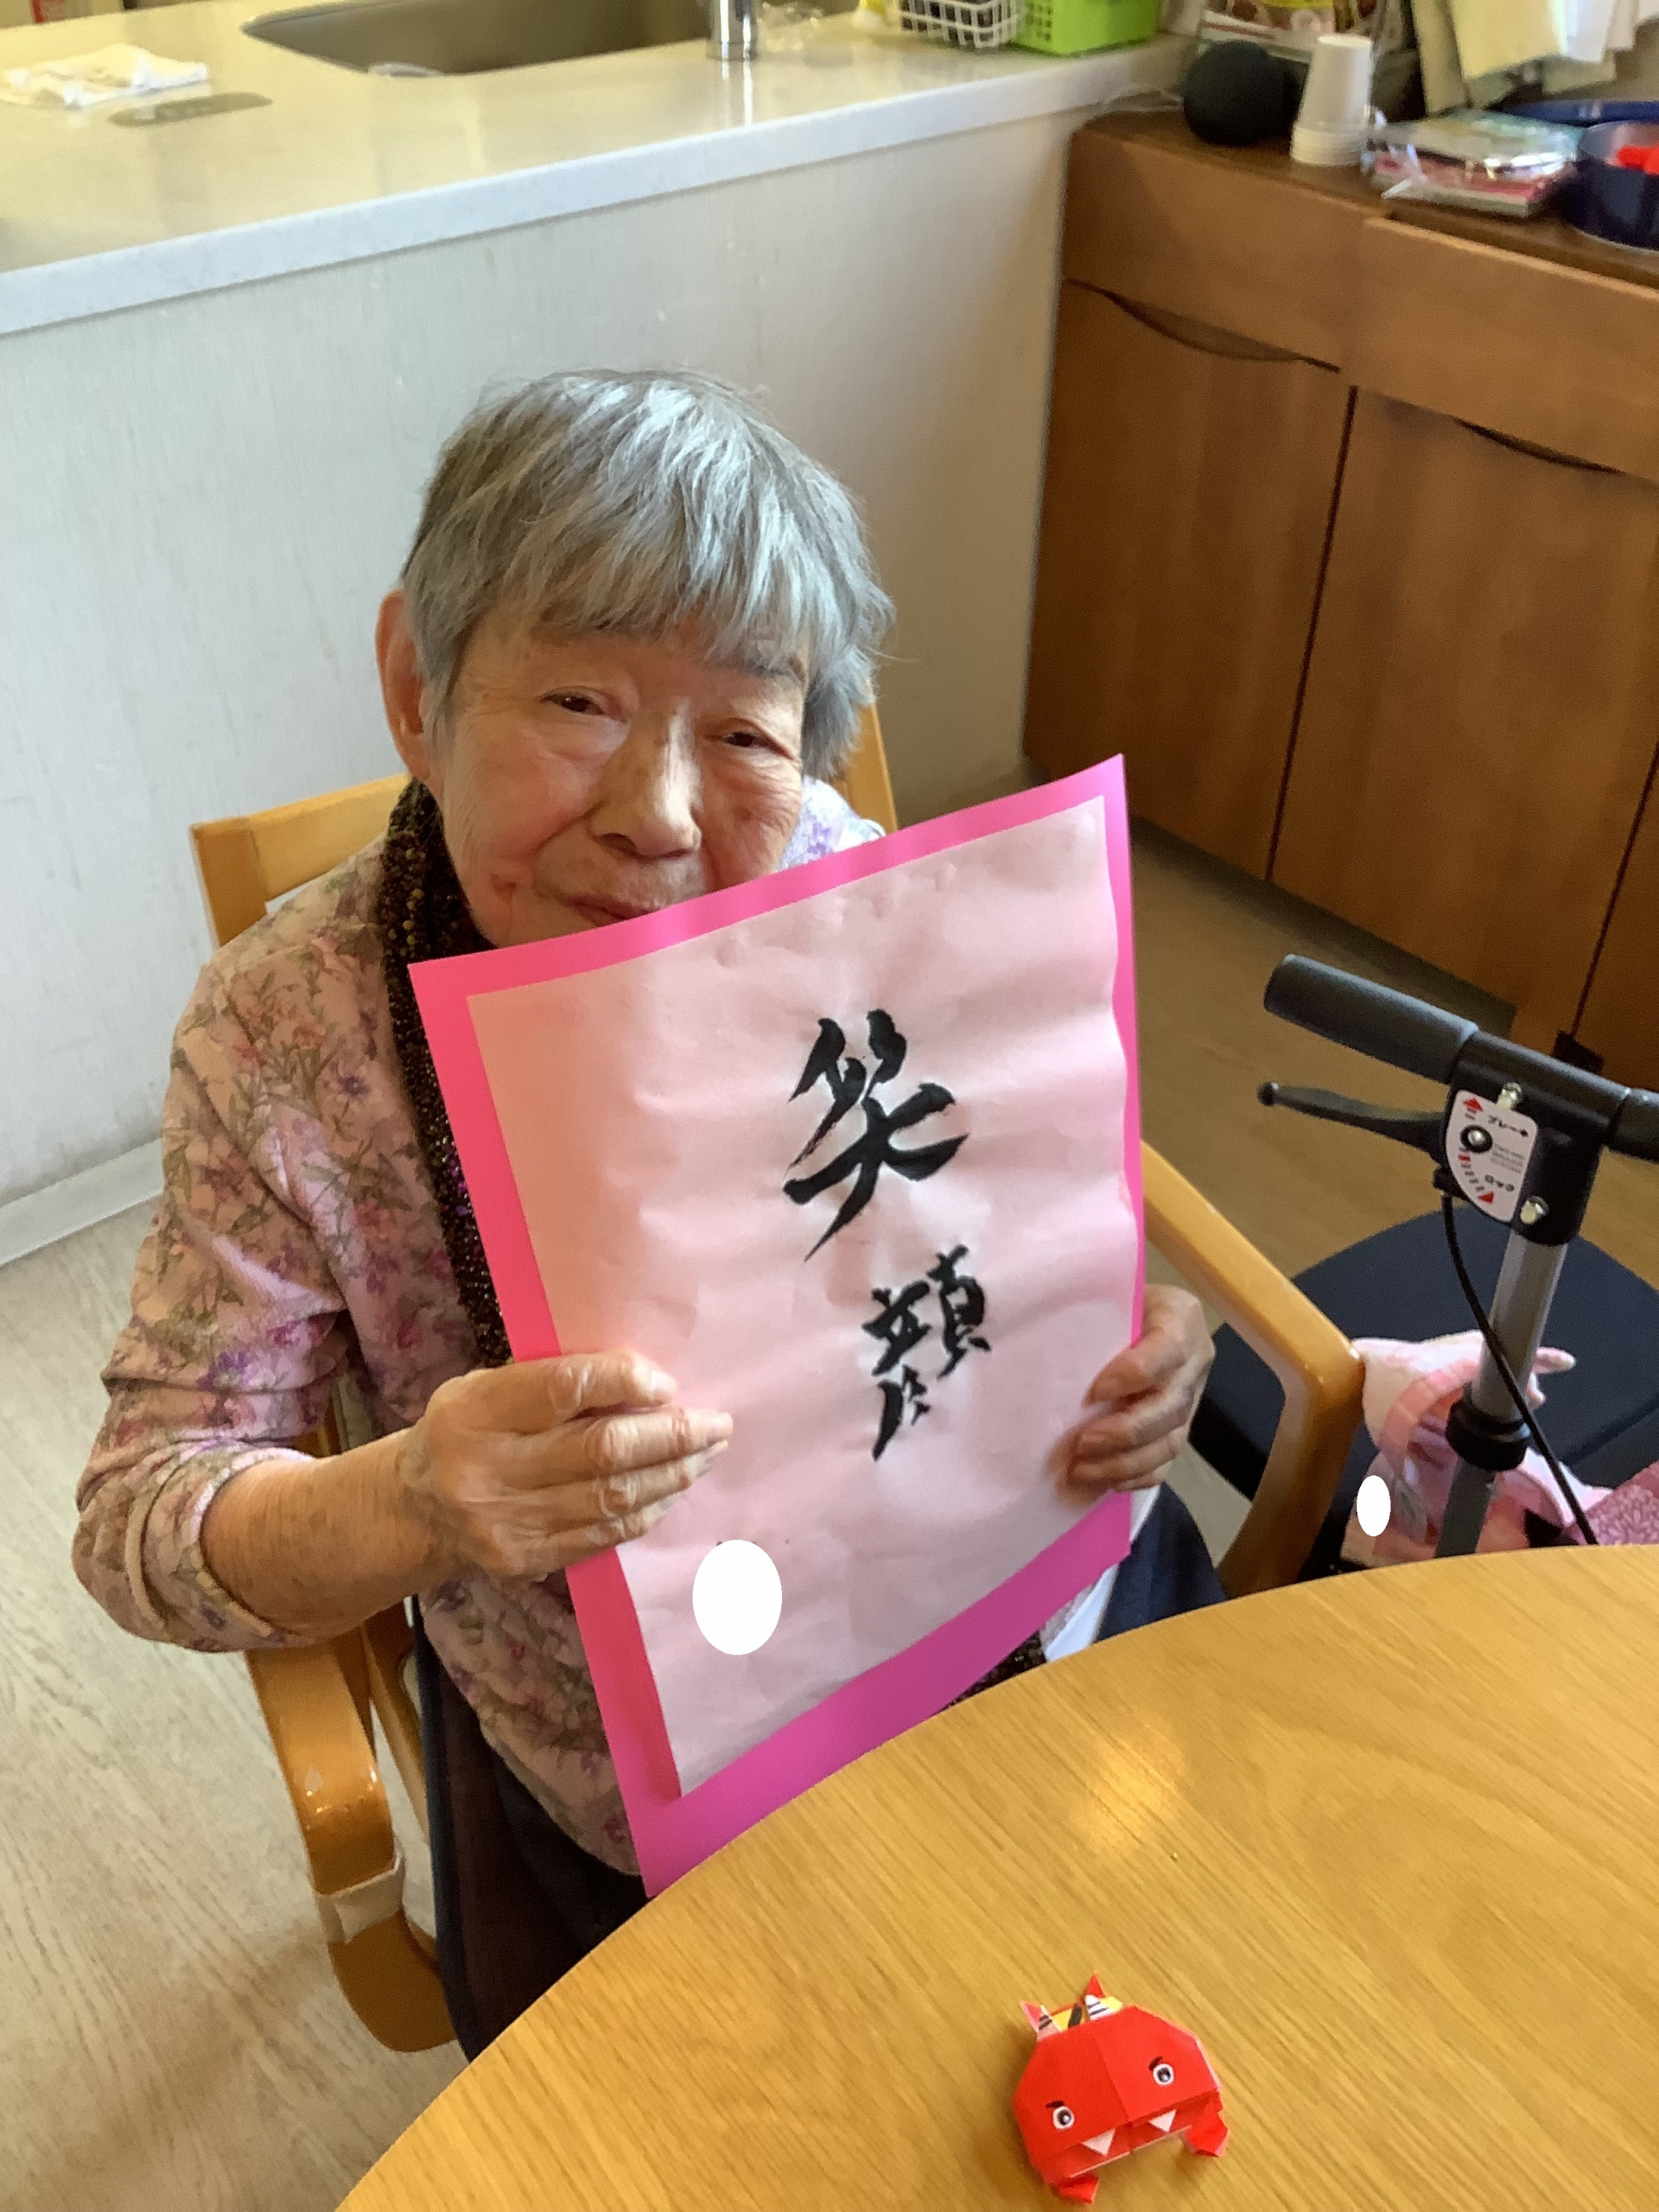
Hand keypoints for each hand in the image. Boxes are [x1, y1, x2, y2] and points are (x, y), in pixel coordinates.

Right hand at [396, 1350, 730, 1580]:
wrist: (417, 1508)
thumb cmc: (467, 1429)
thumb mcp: (487, 1388)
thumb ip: (551, 1381)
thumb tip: (643, 1381)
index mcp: (475, 1411)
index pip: (562, 1389)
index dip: (622, 1383)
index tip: (666, 1384)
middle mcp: (488, 1470)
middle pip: (600, 1451)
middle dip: (670, 1436)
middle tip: (716, 1423)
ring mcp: (507, 1523)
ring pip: (611, 1498)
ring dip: (671, 1474)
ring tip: (706, 1453)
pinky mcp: (526, 1560)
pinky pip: (603, 1535)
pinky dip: (646, 1510)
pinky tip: (672, 1490)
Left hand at [1065, 1285, 1213, 1492]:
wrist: (1132, 1315)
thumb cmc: (1109, 1301)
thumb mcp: (1107, 1293)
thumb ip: (1091, 1308)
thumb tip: (1041, 1330)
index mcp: (1181, 1317)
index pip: (1170, 1349)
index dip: (1135, 1374)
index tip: (1094, 1391)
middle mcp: (1195, 1361)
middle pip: (1171, 1406)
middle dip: (1126, 1431)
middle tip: (1082, 1443)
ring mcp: (1191, 1398)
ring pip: (1171, 1440)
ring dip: (1126, 1462)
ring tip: (1083, 1469)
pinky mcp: (1180, 1427)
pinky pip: (1168, 1461)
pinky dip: (1137, 1476)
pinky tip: (1104, 1481)